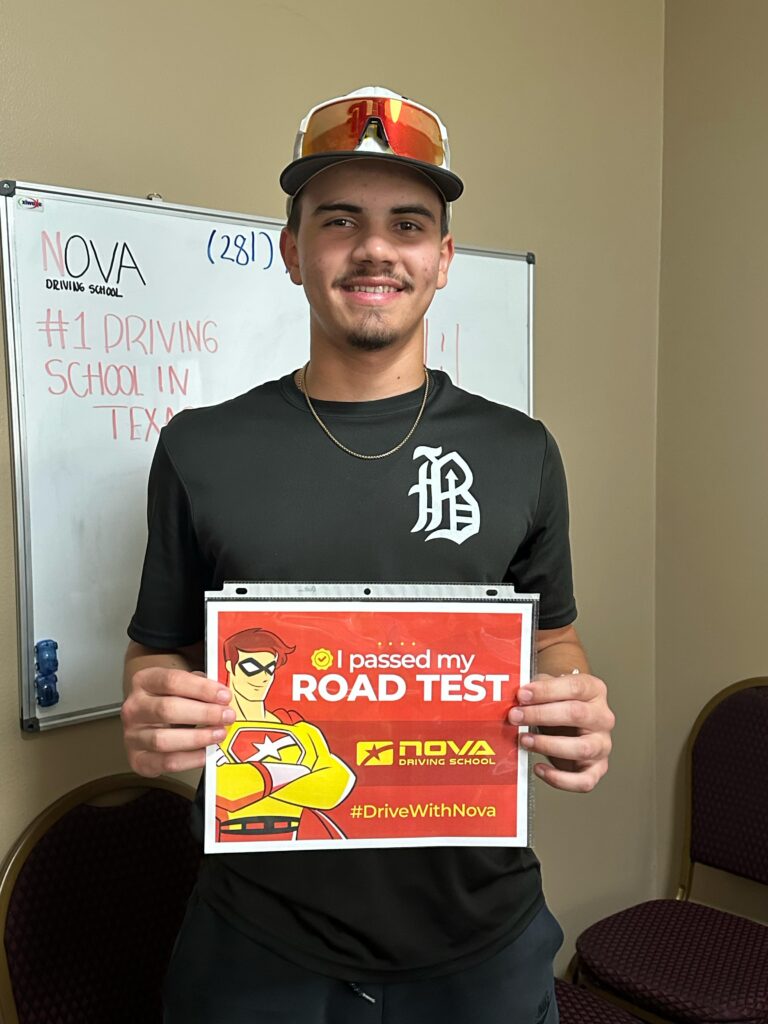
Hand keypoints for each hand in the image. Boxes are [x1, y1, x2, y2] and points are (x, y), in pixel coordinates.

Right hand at [122, 666, 234, 777]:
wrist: (146, 723)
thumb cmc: (170, 700)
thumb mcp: (183, 685)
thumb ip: (201, 686)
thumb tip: (224, 696)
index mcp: (144, 681)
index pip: (172, 681)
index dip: (201, 689)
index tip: (224, 696)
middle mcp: (134, 707)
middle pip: (167, 709)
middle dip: (203, 713)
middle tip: (227, 716)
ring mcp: (132, 735)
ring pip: (163, 739)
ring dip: (197, 737)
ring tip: (219, 734)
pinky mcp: (138, 760)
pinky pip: (166, 762)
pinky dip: (191, 759)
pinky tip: (207, 752)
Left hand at [507, 672, 613, 791]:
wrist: (572, 723)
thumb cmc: (559, 704)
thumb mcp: (549, 690)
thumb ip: (536, 689)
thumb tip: (515, 696)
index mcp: (594, 691)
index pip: (575, 687)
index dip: (546, 691)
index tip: (522, 694)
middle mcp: (603, 717)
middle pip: (576, 714)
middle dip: (541, 715)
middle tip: (515, 716)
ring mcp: (602, 744)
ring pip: (581, 748)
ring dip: (548, 745)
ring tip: (525, 740)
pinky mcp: (597, 768)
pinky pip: (584, 781)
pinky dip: (559, 779)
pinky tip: (539, 769)